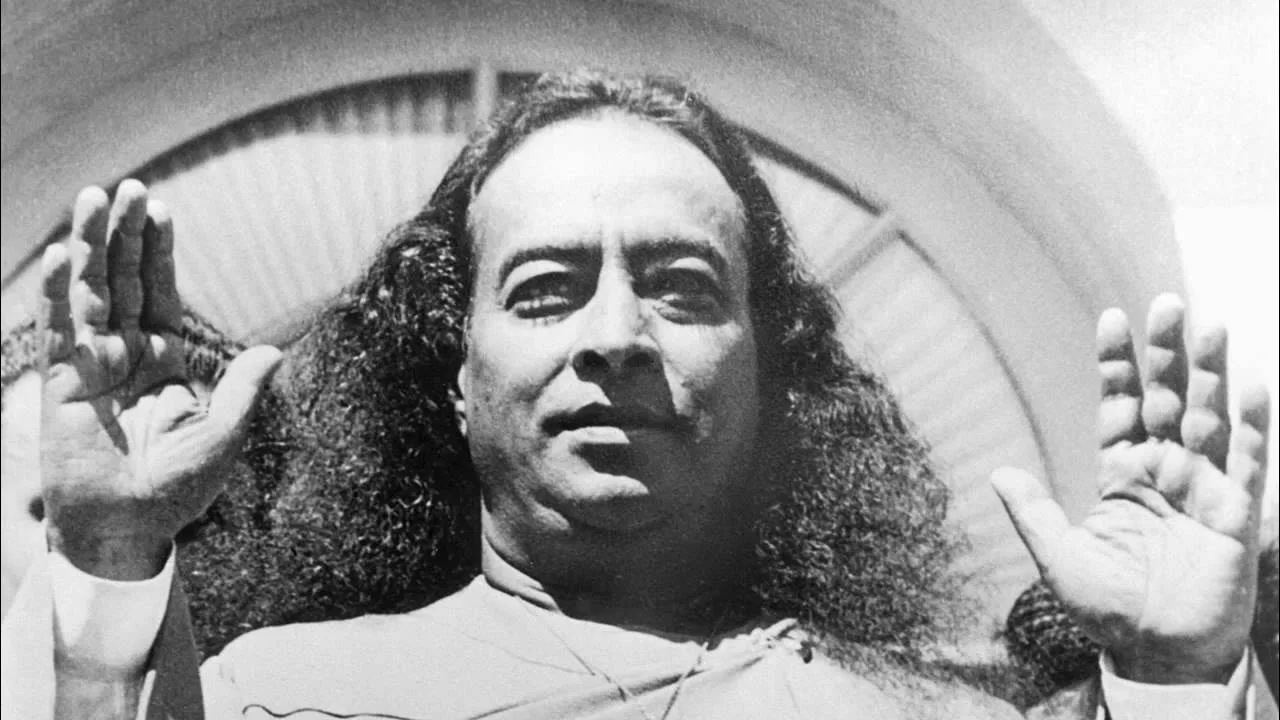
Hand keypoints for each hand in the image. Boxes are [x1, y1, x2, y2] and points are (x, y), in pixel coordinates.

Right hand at [39, 181, 280, 579]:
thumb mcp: (222, 437)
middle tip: (126, 187)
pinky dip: (57, 294)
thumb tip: (271, 350)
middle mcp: (125, 354)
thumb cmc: (178, 491)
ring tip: (92, 198)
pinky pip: (58, 331)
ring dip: (88, 247)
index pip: (159, 293)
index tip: (159, 208)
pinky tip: (58, 257)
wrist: (128, 532)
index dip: (157, 252)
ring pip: (89, 294)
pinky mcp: (61, 386)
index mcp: (163, 360)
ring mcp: (90, 366)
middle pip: (121, 280)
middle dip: (122, 234)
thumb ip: (242, 393)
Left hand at [993, 294, 1270, 683]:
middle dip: (1168, 353)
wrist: (1157, 655)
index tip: (1114, 317)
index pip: (1120, 405)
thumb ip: (1034, 514)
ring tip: (1212, 324)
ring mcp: (1203, 488)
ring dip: (1211, 373)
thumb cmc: (1108, 608)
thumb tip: (999, 474)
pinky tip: (1254, 384)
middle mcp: (1165, 471)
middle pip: (1168, 398)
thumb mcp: (1059, 559)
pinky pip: (1248, 462)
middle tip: (1168, 303)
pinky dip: (1252, 425)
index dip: (1118, 364)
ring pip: (1210, 418)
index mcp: (1122, 474)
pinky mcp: (1236, 514)